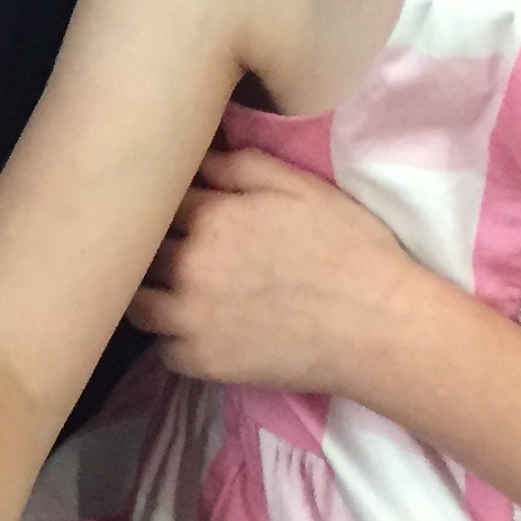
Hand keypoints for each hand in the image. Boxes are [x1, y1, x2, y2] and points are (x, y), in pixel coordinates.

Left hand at [126, 146, 428, 396]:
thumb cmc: (350, 249)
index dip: (170, 205)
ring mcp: (191, 318)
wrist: (381, 326)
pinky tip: (201, 329)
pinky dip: (176, 339)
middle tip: (177, 249)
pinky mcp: (203, 362)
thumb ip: (242, 166)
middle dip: (155, 246)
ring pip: (139, 302)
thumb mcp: (302, 188)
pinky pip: (164, 349)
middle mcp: (189, 266)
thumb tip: (198, 158)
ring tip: (175, 291)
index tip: (180, 212)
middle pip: (141, 250)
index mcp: (212, 218)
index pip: (159, 203)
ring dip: (152, 293)